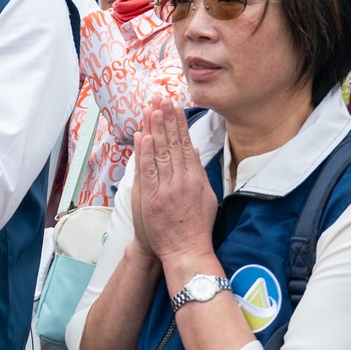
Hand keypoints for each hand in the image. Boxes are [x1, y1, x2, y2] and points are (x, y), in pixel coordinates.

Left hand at [128, 100, 218, 266]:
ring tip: (152, 109)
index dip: (179, 125)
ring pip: (160, 153)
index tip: (175, 107)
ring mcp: (166, 189)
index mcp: (196, 178)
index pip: (186, 145)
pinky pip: (147, 171)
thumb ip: (198, 172)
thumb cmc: (197, 226)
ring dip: (155, 129)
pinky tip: (144, 136)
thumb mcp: (206, 197)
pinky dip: (145, 153)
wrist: (186, 251)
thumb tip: (193, 150)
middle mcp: (182, 180)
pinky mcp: (152, 198)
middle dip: (167, 120)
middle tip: (162, 98)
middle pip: (173, 144)